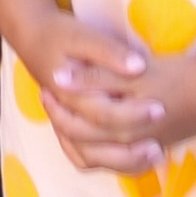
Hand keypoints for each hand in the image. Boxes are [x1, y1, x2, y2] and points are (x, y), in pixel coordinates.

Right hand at [18, 14, 165, 173]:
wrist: (32, 37)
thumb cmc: (60, 34)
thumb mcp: (85, 36)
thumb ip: (111, 52)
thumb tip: (139, 67)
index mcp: (67, 93)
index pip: (103, 113)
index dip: (133, 113)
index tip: (161, 109)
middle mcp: (64, 114)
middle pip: (98, 142)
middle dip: (132, 148)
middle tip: (162, 145)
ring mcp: (63, 123)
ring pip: (89, 158)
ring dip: (121, 161)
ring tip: (156, 155)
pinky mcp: (69, 127)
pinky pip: (86, 157)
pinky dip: (108, 162)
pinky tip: (134, 158)